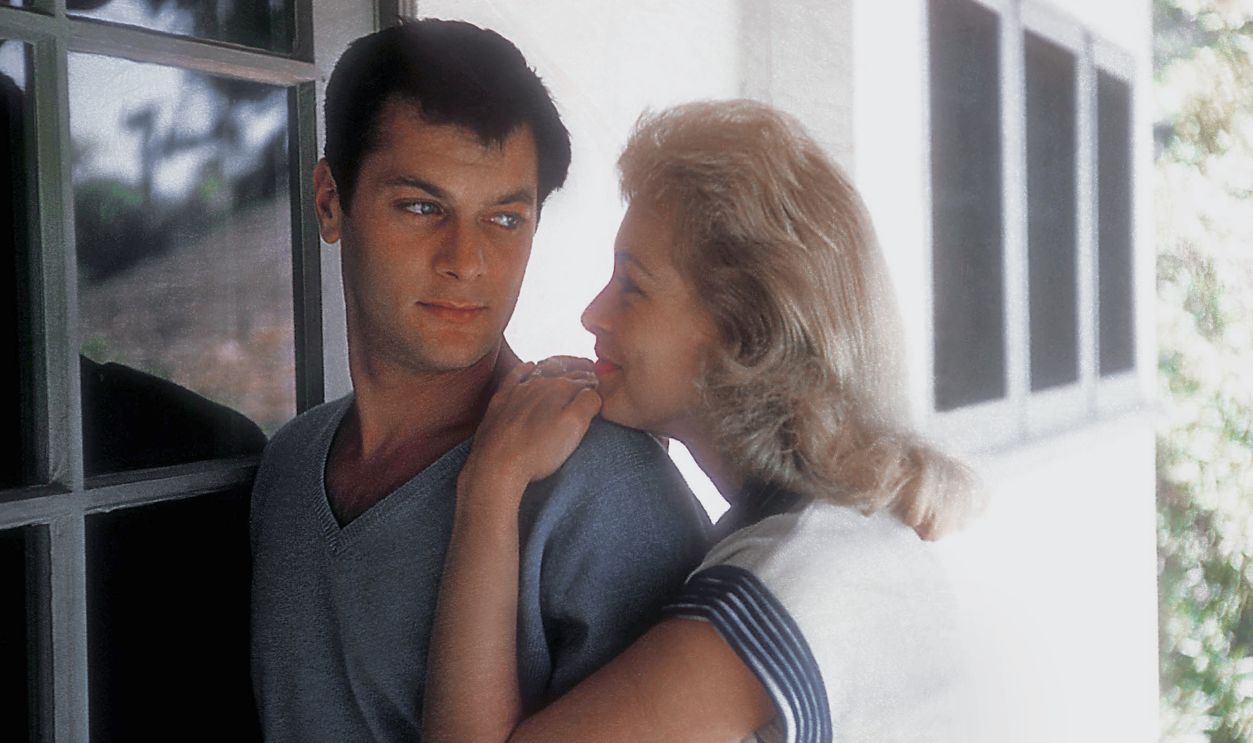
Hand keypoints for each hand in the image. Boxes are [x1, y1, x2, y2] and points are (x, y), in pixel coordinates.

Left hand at [461, 357, 601, 499]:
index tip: (604, 387)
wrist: (497, 465)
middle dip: (580, 372)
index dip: (595, 384)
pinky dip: (524, 369)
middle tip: (591, 372)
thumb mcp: (574, 427)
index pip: (583, 381)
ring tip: (567, 368)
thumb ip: (588, 403)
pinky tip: (529, 367)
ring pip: (541, 371)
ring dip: (556, 368)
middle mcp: (538, 384)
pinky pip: (514, 377)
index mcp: (559, 389)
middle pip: (564, 373)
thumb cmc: (539, 450)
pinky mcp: (500, 402)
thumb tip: (593, 391)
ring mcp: (517, 391)